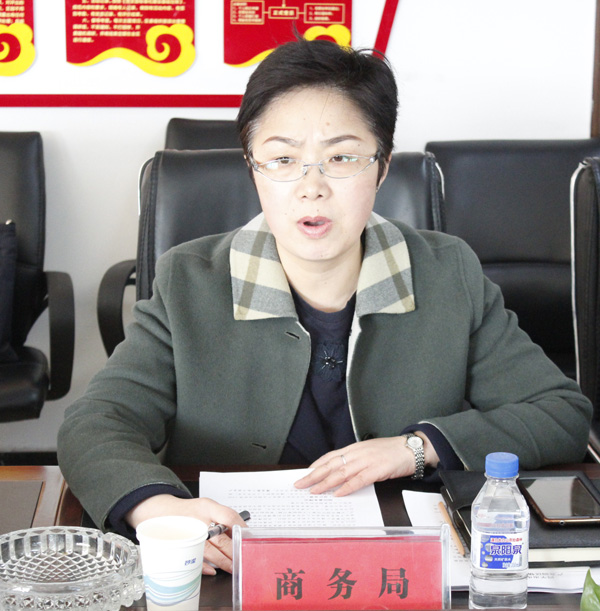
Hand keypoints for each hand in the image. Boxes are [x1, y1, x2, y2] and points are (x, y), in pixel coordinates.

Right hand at [126, 495, 246, 574]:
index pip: (228, 516)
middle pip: (221, 538)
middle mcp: (198, 520)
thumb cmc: (189, 511)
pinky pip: (195, 558)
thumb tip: (242, 532)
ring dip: (224, 562)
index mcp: (206, 507)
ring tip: (234, 567)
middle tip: (244, 558)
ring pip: (210, 551)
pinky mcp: (180, 545)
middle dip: (234, 551)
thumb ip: (223, 517)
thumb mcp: (206, 506)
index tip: (249, 538)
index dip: (241, 528)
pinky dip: (205, 566)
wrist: (162, 512)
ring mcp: (188, 533)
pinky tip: (214, 570)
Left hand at [294, 434, 438, 495]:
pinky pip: (359, 480)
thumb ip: (356, 460)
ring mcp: (367, 461)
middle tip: (300, 484)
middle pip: (331, 465)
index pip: (330, 456)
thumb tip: (341, 472)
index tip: (304, 473)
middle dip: (313, 475)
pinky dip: (347, 487)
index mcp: (355, 448)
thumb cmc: (391, 452)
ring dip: (325, 483)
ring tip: (313, 491)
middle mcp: (357, 453)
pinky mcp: (377, 470)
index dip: (316, 465)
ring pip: (341, 473)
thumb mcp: (370, 452)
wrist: (411, 448)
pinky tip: (338, 494)